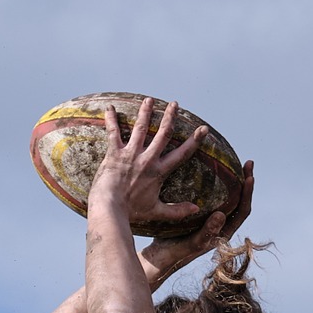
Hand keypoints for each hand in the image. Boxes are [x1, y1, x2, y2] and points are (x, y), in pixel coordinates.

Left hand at [88, 97, 210, 232]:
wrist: (110, 208)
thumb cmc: (132, 211)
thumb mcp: (157, 212)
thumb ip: (177, 211)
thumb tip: (196, 209)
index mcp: (159, 171)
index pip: (182, 153)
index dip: (194, 141)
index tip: (203, 129)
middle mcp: (147, 159)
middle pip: (162, 133)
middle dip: (169, 117)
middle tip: (174, 104)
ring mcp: (131, 154)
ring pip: (141, 128)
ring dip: (145, 112)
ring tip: (149, 100)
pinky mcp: (114, 153)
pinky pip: (113, 132)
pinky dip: (111, 119)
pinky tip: (109, 108)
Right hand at [140, 160, 255, 287]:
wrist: (158, 257)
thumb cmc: (174, 253)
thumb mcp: (191, 242)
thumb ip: (207, 232)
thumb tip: (222, 214)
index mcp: (223, 233)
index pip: (242, 211)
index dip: (248, 194)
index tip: (250, 176)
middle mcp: (219, 225)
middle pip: (238, 201)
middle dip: (244, 181)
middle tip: (247, 162)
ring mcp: (208, 219)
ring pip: (225, 197)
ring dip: (231, 180)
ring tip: (232, 162)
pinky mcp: (197, 214)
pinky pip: (209, 195)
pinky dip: (212, 182)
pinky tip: (206, 169)